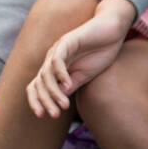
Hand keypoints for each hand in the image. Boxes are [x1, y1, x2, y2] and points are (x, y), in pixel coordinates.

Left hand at [26, 0, 133, 118]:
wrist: (111, 32)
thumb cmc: (98, 53)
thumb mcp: (83, 75)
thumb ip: (70, 86)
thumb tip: (58, 100)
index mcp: (53, 69)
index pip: (36, 86)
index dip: (36, 100)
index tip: (42, 116)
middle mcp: (51, 60)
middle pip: (38, 82)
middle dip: (44, 100)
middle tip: (54, 115)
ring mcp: (57, 50)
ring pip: (46, 73)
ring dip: (53, 91)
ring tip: (64, 105)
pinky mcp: (67, 42)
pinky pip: (57, 59)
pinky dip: (61, 73)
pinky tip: (68, 85)